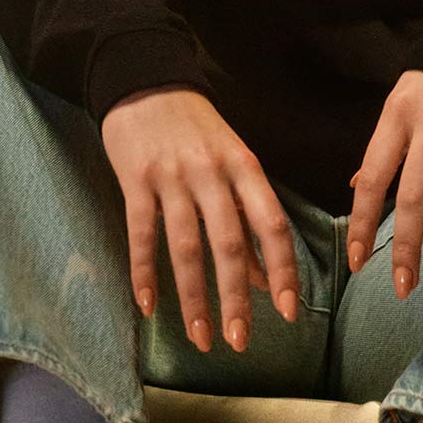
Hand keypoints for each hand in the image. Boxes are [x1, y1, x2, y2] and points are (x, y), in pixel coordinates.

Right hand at [100, 86, 299, 354]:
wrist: (145, 81)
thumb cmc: (197, 130)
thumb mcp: (232, 163)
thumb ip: (246, 219)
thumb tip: (261, 278)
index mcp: (245, 167)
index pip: (271, 225)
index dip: (282, 270)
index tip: (288, 311)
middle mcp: (212, 174)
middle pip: (229, 244)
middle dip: (236, 299)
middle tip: (240, 341)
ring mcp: (172, 177)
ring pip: (185, 247)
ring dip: (194, 297)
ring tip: (201, 337)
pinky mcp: (134, 181)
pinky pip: (141, 235)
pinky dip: (145, 273)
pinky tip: (149, 306)